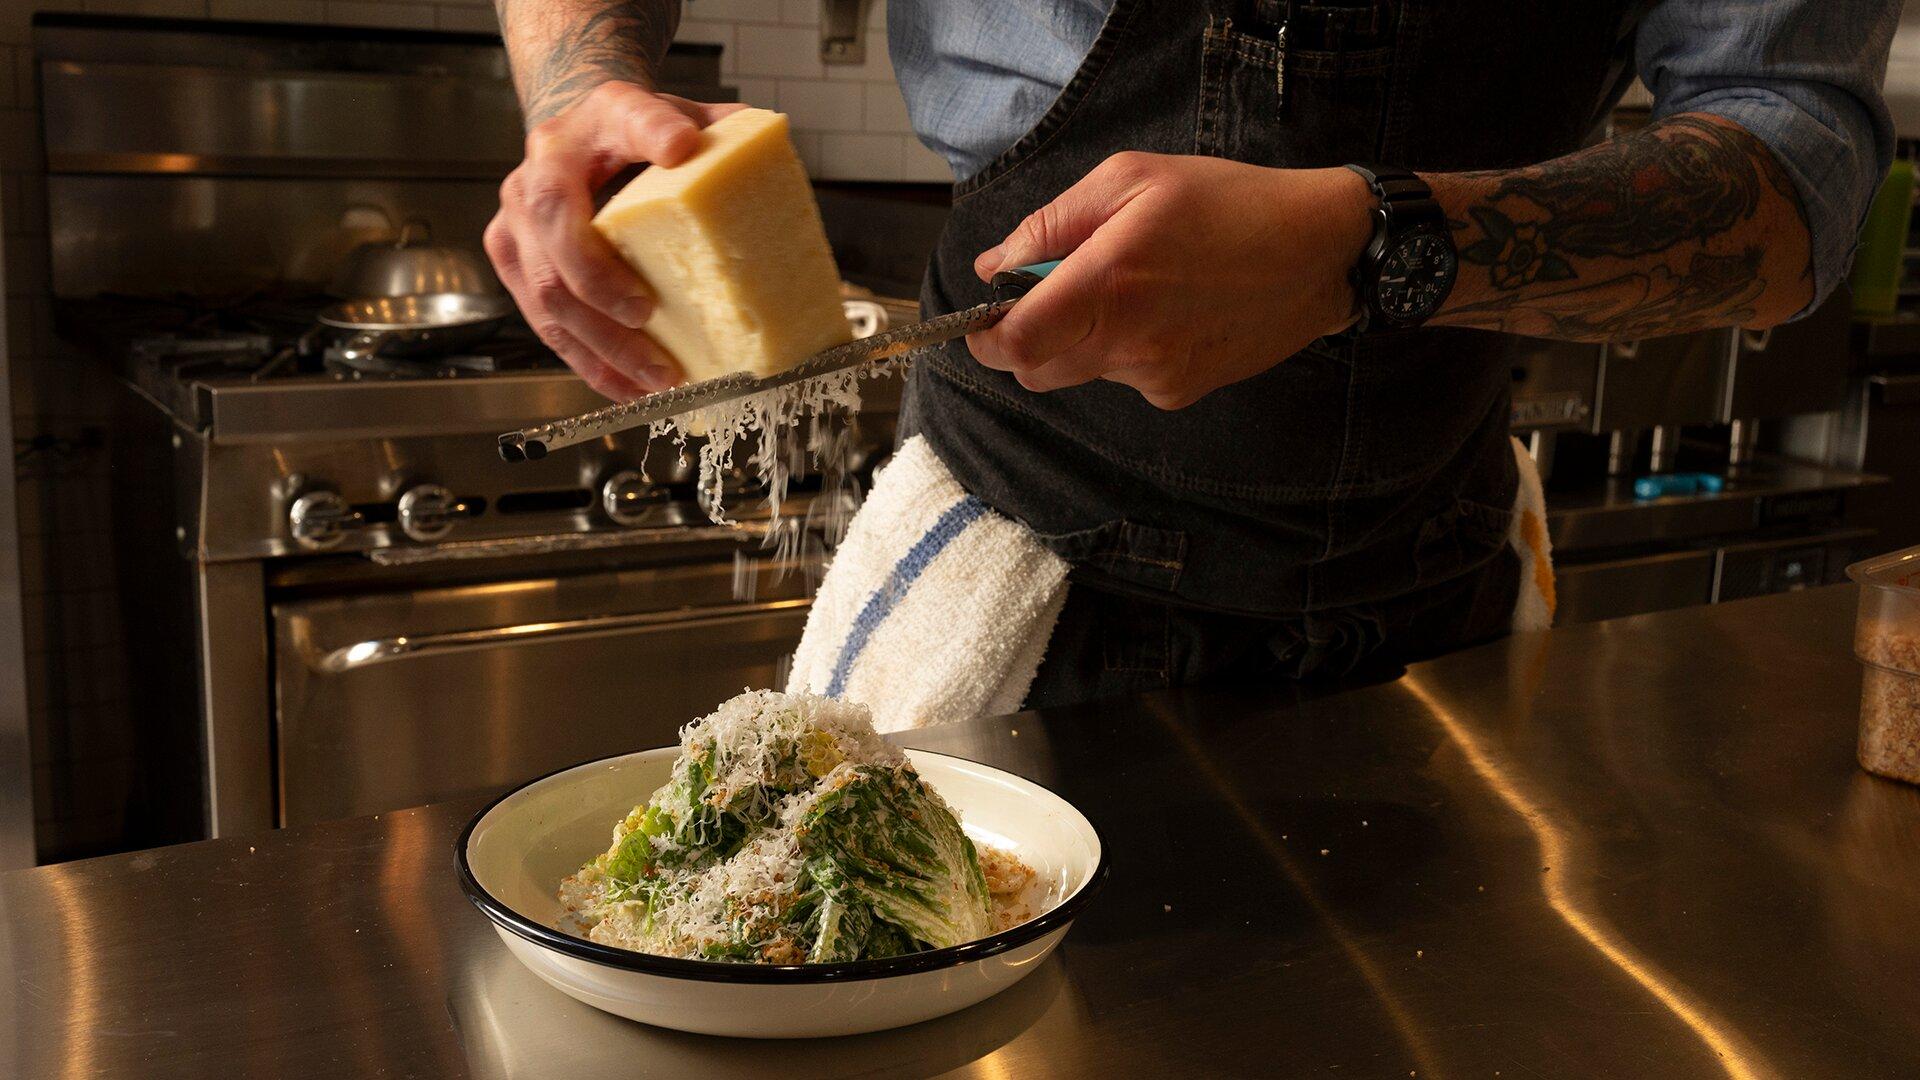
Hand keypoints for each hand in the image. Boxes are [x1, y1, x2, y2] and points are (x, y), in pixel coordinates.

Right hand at [485, 82, 743, 398]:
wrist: (579, 138)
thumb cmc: (634, 138)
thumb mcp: (682, 118)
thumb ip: (721, 132)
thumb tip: (760, 154)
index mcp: (597, 120)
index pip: (626, 118)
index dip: (651, 132)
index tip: (681, 146)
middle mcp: (543, 168)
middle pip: (559, 230)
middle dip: (602, 284)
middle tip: (649, 318)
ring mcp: (519, 221)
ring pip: (548, 294)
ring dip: (604, 346)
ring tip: (659, 378)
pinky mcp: (514, 265)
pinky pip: (546, 325)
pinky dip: (592, 364)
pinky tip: (632, 388)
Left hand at [967, 152, 1373, 409]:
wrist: (1320, 251)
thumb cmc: (1228, 202)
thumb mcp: (1130, 179)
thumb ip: (1051, 224)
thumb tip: (994, 267)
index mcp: (1109, 285)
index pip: (1014, 345)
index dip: (983, 337)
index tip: (982, 317)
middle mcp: (1129, 343)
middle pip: (1035, 371)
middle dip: (1025, 339)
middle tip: (1050, 291)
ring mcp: (1157, 376)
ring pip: (1080, 373)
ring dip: (1081, 338)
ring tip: (1134, 286)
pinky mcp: (1180, 392)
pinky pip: (1124, 377)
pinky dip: (1125, 349)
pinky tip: (1167, 310)